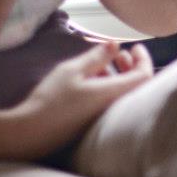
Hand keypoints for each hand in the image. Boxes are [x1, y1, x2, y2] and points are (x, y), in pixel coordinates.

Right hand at [8, 41, 153, 157]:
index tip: (133, 46)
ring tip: (102, 62)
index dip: (143, 58)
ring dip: (118, 74)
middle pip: (136, 86)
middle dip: (131, 65)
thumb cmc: (52, 99)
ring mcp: (104, 117)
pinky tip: (90, 79)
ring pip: (122, 93)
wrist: (32, 132)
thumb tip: (116, 44)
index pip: (144, 76)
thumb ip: (97, 56)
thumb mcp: (73, 70)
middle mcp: (114, 107)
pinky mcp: (94, 122)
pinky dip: (108, 86)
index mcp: (113, 93)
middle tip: (120, 53)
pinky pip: (111, 101)